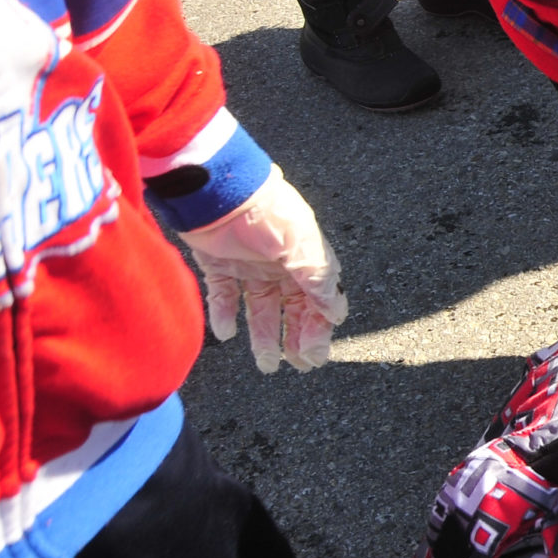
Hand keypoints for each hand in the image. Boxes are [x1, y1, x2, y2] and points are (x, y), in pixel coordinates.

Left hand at [178, 171, 347, 372]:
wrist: (220, 191)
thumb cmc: (269, 214)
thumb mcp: (303, 248)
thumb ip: (319, 281)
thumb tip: (338, 314)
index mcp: (305, 260)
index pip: (318, 301)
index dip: (319, 329)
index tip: (314, 355)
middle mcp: (280, 266)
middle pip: (291, 309)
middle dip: (296, 338)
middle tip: (297, 365)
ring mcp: (249, 266)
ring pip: (260, 308)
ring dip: (264, 336)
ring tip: (266, 365)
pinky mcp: (219, 265)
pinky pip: (224, 295)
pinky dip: (225, 314)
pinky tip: (227, 333)